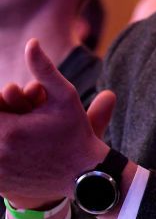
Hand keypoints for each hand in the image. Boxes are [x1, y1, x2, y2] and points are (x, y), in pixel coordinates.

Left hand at [0, 40, 114, 201]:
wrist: (83, 175)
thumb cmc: (75, 133)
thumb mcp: (65, 97)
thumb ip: (44, 69)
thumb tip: (32, 43)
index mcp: (9, 129)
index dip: (0, 102)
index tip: (6, 100)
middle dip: (1, 114)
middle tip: (14, 113)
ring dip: (0, 134)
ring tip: (12, 129)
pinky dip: (1, 155)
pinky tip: (12, 148)